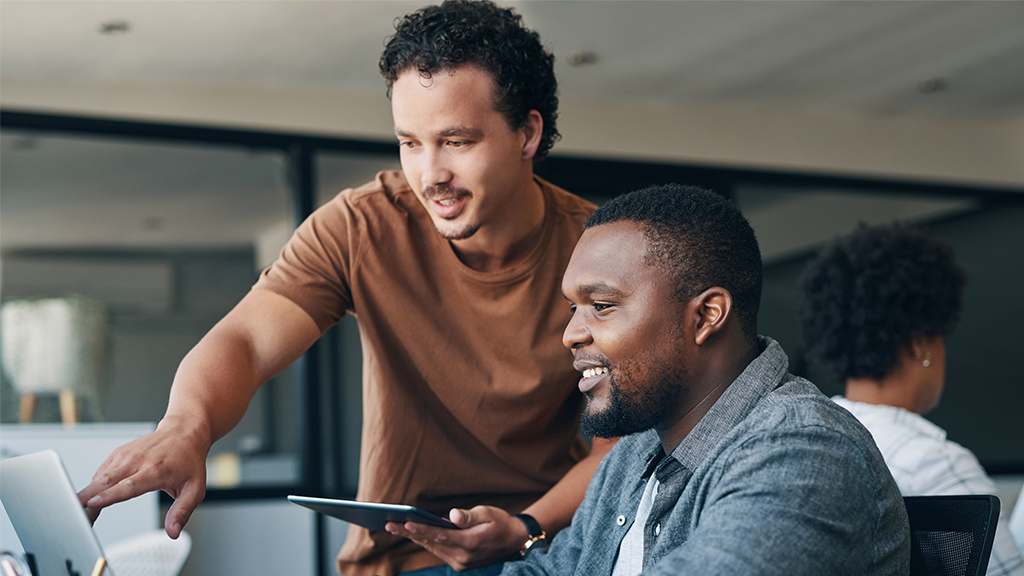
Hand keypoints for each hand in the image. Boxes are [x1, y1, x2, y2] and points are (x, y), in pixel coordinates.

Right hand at [77, 417, 209, 538]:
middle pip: (105, 481)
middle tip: (73, 517)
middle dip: (86, 499)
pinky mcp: (117, 454)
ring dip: (85, 495)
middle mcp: (136, 461)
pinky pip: (100, 473)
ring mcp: (125, 456)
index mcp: (155, 471)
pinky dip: (93, 487)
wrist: (184, 431)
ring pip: (98, 477)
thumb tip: (173, 532)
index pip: (127, 486)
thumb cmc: (189, 460)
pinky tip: (91, 499)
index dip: (108, 496)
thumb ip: (182, 511)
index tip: (92, 504)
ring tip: (76, 513)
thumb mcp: (194, 489)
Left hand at [385, 505, 529, 570]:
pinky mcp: (460, 564)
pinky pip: (439, 551)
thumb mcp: (489, 512)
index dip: (422, 529)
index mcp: (470, 543)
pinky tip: (413, 533)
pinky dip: (426, 542)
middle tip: (389, 523)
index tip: (405, 523)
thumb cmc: (501, 522)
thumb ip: (470, 515)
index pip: (440, 536)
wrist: (514, 541)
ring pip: (433, 548)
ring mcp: (461, 563)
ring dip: (415, 538)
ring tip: (395, 526)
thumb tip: (452, 515)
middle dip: (410, 533)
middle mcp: (463, 557)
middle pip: (431, 543)